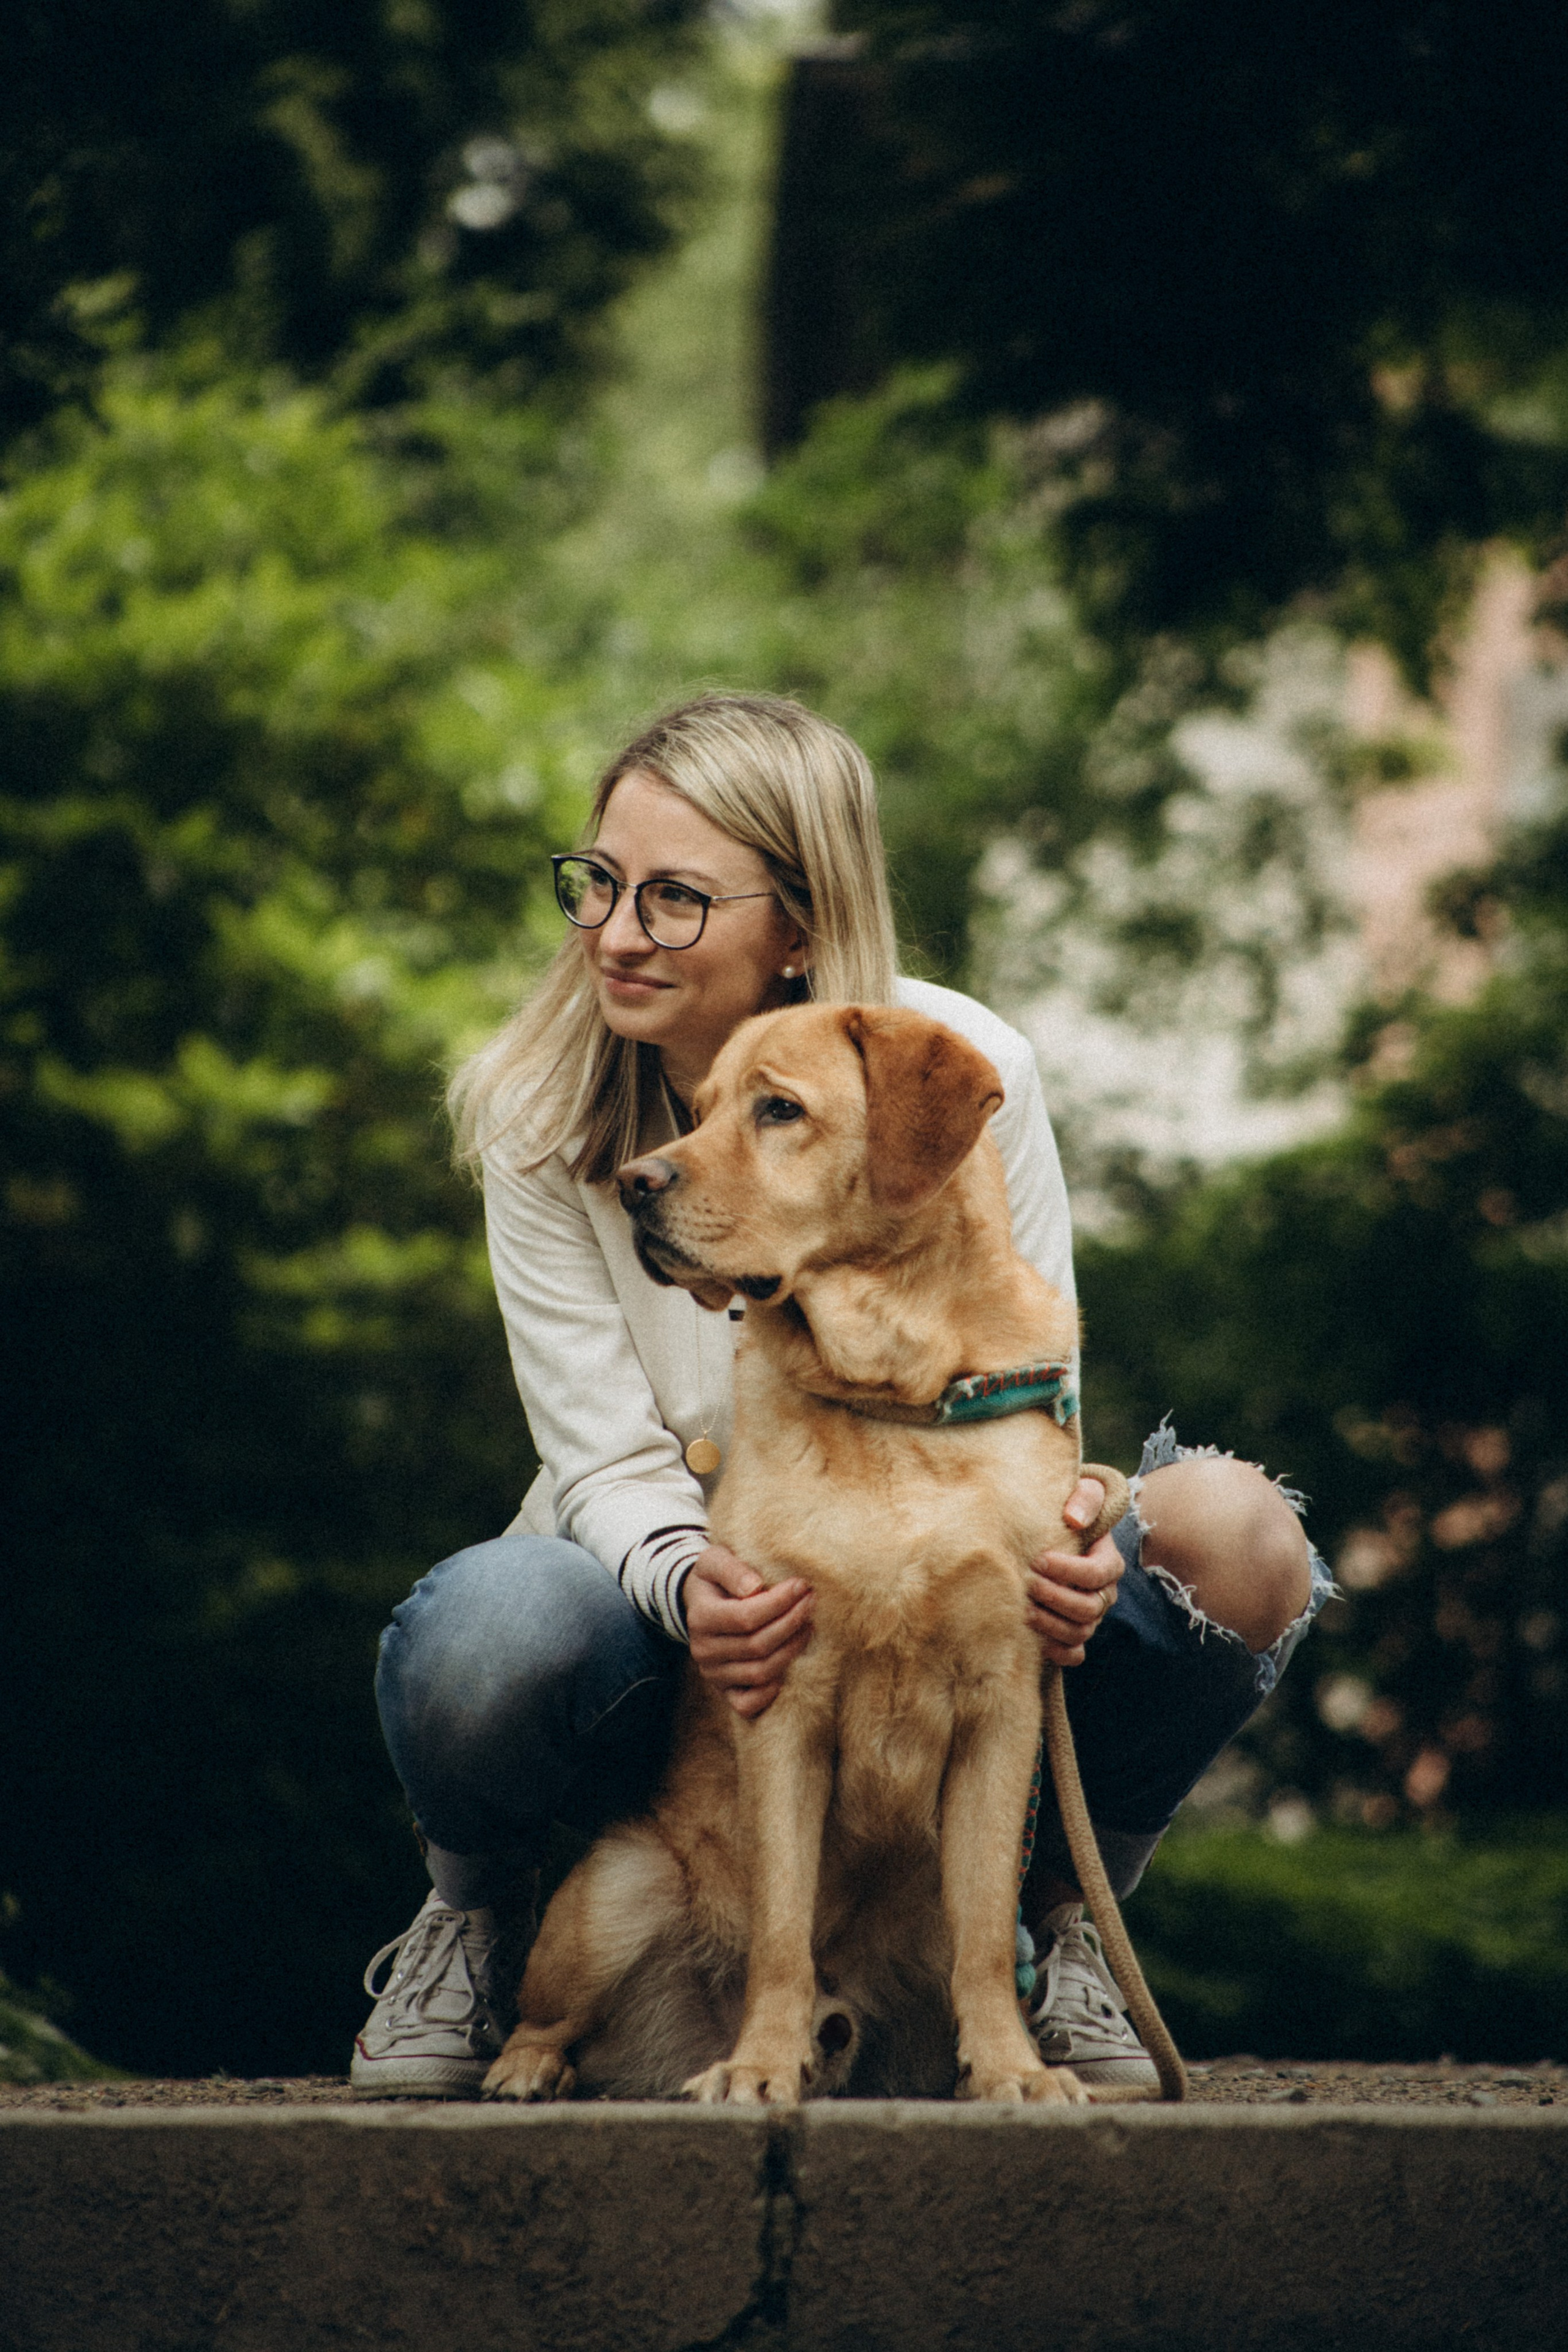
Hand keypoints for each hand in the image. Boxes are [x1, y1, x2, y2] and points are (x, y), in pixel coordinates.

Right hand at [682, 1542, 813, 1718]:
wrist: (700, 1602)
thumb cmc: (714, 1578)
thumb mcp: (715, 1560)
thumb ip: (732, 1569)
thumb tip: (755, 1588)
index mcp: (700, 1617)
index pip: (746, 1617)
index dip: (779, 1603)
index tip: (802, 1586)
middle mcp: (703, 1650)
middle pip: (757, 1645)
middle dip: (791, 1623)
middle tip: (812, 1602)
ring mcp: (713, 1674)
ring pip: (759, 1673)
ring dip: (791, 1651)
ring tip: (808, 1626)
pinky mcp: (723, 1691)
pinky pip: (746, 1705)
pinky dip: (769, 1693)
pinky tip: (789, 1668)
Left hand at [1026, 1475, 1123, 1666]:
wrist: (1056, 1528)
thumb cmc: (1069, 1508)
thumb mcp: (1086, 1491)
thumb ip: (1084, 1498)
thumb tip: (1074, 1519)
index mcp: (1109, 1560)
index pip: (1097, 1573)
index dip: (1069, 1570)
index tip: (1038, 1560)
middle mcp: (1104, 1592)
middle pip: (1089, 1607)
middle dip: (1056, 1598)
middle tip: (1027, 1585)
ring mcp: (1091, 1614)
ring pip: (1081, 1632)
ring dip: (1051, 1625)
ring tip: (1023, 1610)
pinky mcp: (1075, 1631)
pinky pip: (1075, 1653)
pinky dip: (1059, 1652)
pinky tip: (1035, 1641)